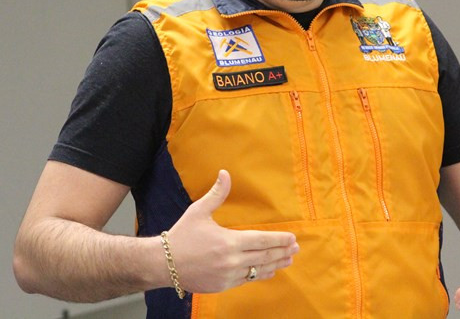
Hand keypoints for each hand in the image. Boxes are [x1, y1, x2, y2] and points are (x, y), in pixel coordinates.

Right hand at [164, 170, 299, 293]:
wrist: (164, 264)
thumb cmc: (182, 236)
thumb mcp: (198, 212)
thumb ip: (216, 194)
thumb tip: (225, 173)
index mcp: (229, 242)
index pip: (262, 241)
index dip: (279, 240)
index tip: (292, 238)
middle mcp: (232, 261)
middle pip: (265, 257)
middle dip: (282, 252)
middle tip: (296, 248)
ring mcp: (228, 275)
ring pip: (258, 271)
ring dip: (275, 265)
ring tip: (288, 260)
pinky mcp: (223, 285)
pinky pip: (247, 280)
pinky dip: (260, 275)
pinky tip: (268, 271)